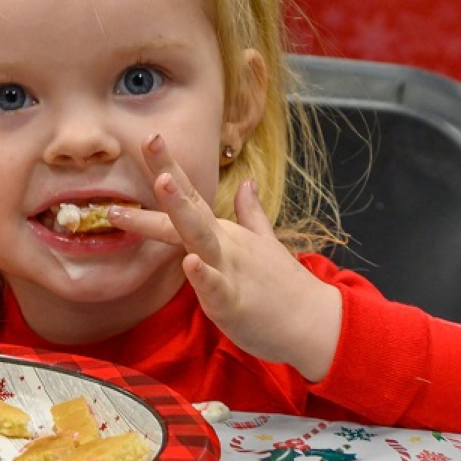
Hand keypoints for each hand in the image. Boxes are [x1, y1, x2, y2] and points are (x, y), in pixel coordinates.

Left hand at [111, 135, 341, 380]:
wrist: (314, 322)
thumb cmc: (283, 288)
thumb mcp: (264, 244)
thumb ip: (250, 214)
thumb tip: (246, 183)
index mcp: (224, 233)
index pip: (191, 195)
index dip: (168, 167)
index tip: (148, 138)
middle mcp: (224, 244)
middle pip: (189, 207)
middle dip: (166, 176)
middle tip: (146, 142)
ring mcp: (230, 270)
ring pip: (199, 237)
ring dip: (181, 210)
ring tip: (163, 182)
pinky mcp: (234, 302)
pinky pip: (215, 287)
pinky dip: (203, 275)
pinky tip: (189, 262)